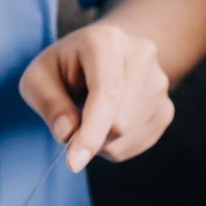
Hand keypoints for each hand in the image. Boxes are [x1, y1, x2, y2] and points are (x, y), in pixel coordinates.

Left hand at [19, 23, 174, 171]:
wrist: (101, 56)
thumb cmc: (63, 67)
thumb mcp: (39, 77)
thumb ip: (48, 103)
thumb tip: (68, 134)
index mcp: (107, 41)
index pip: (105, 93)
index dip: (91, 132)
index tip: (73, 164)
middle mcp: (142, 56)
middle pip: (119, 122)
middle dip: (89, 137)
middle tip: (71, 122)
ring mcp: (159, 82)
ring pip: (128, 136)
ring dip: (101, 142)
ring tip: (90, 116)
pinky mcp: (166, 107)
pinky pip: (139, 143)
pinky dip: (117, 146)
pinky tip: (107, 123)